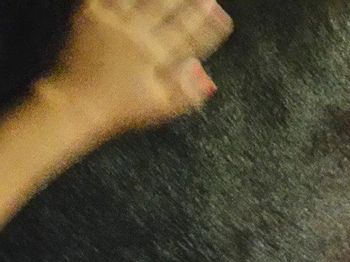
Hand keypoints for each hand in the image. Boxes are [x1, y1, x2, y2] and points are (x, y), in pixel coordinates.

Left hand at [40, 0, 233, 134]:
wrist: (74, 104)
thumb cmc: (119, 110)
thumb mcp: (160, 108)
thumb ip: (187, 92)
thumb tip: (206, 74)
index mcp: (156, 56)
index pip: (191, 37)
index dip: (210, 26)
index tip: (223, 17)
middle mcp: (138, 34)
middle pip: (169, 11)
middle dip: (191, 3)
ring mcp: (113, 22)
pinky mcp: (89, 15)